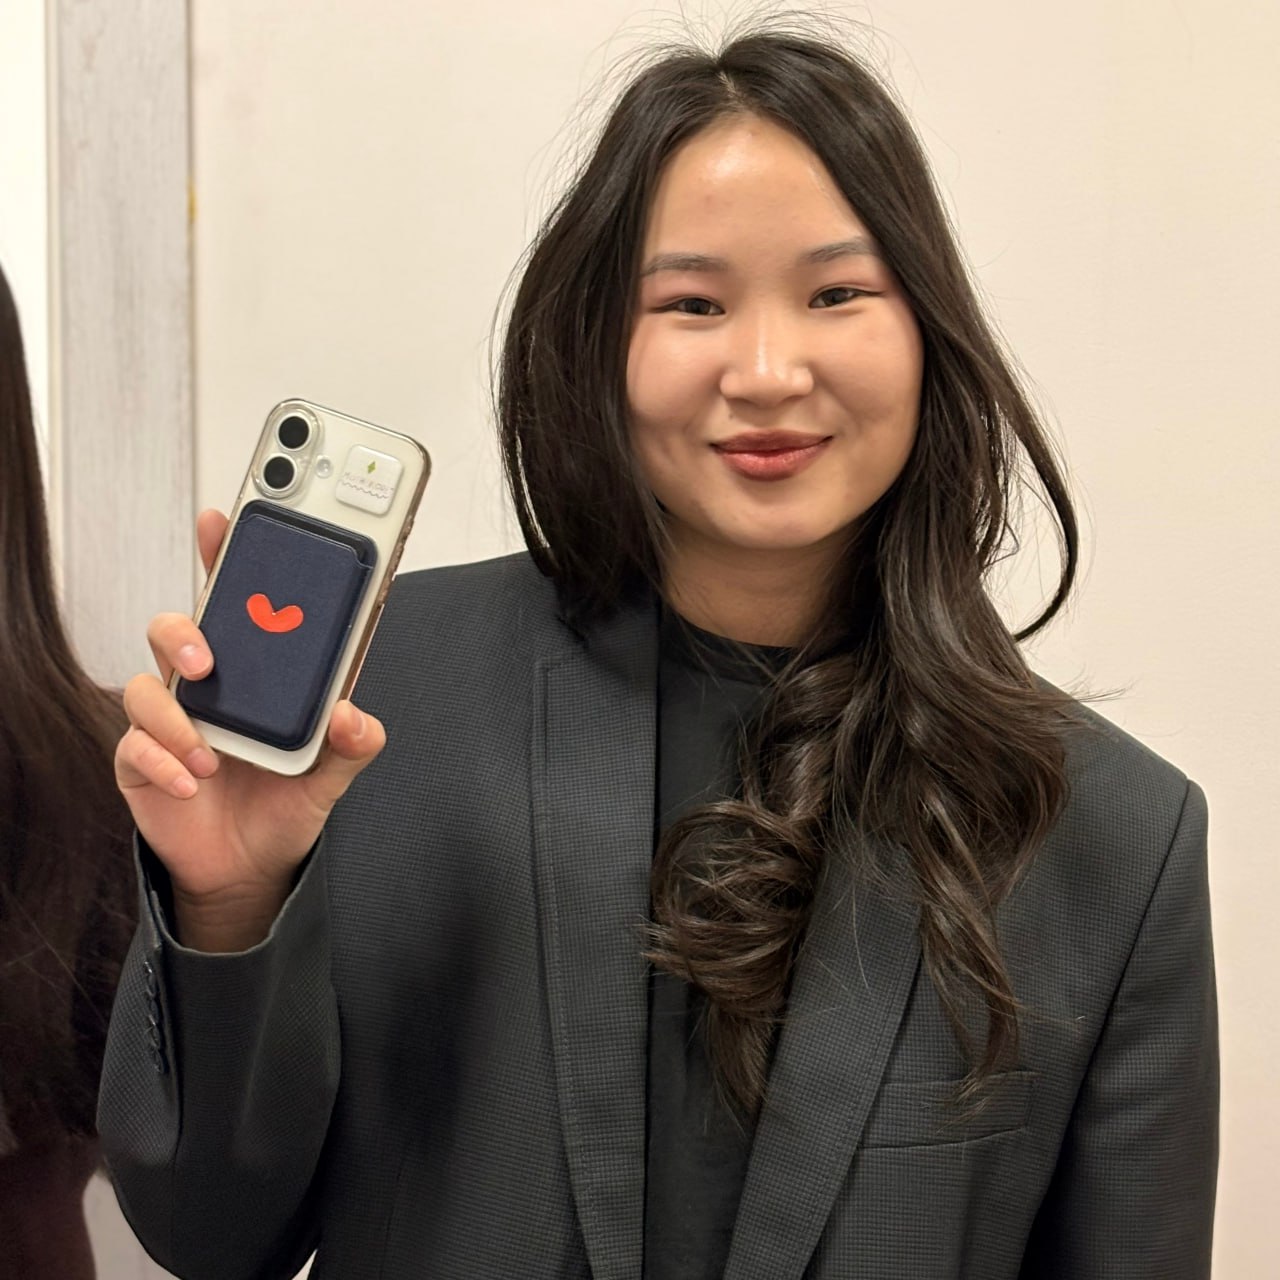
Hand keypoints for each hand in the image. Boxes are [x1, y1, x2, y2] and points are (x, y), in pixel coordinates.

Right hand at [115, 509, 385, 949]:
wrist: (251, 867)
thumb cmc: (287, 802)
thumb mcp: (333, 774)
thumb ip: (354, 743)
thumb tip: (354, 716)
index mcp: (256, 674)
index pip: (238, 603)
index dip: (225, 556)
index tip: (223, 520)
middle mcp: (208, 686)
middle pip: (176, 629)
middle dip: (184, 631)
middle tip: (207, 658)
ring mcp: (171, 721)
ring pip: (145, 687)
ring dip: (178, 717)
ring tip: (212, 754)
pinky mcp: (142, 762)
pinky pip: (133, 746)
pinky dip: (162, 761)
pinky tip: (192, 779)